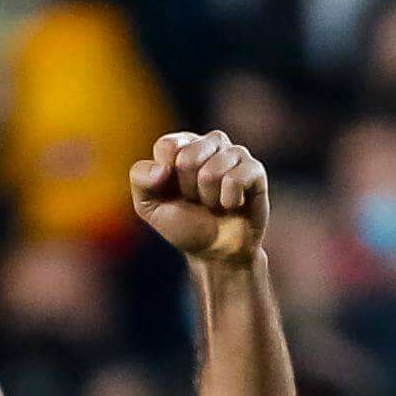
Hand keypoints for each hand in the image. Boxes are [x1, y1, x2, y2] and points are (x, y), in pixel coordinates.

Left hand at [129, 129, 270, 262]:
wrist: (217, 253)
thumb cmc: (184, 225)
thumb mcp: (149, 206)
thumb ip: (140, 178)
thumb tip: (162, 168)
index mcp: (183, 144)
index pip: (167, 146)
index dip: (166, 178)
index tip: (175, 193)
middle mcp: (210, 142)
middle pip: (187, 159)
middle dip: (188, 190)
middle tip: (197, 201)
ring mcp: (235, 153)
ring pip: (211, 172)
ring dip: (209, 199)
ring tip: (215, 205)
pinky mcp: (255, 170)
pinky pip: (236, 178)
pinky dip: (229, 200)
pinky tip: (233, 205)